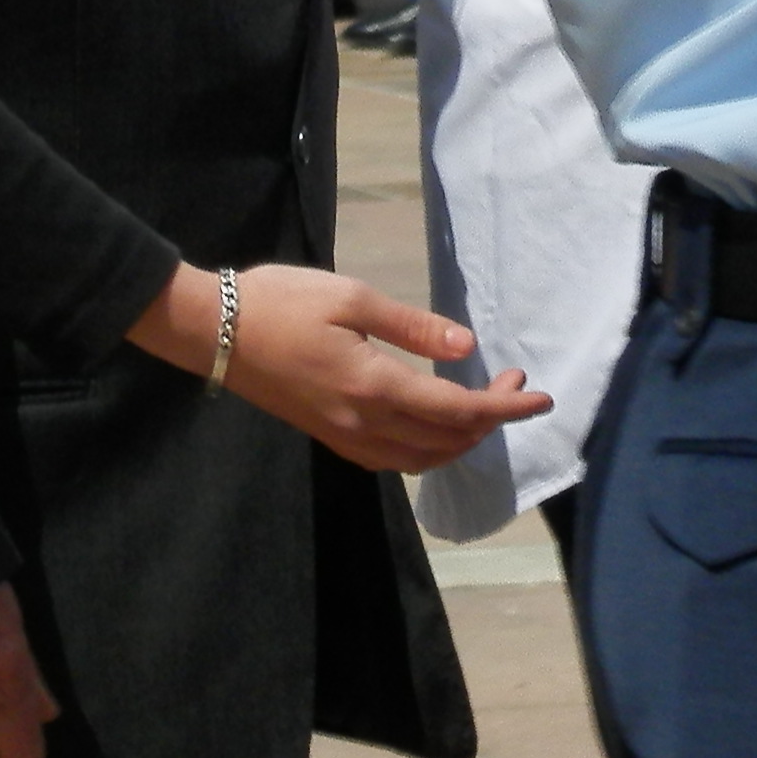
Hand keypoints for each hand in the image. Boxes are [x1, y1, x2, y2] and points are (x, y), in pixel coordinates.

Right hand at [131, 263, 555, 473]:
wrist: (214, 332)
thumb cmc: (281, 302)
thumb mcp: (352, 298)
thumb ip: (413, 326)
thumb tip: (466, 347)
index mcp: (374, 386)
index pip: (459, 410)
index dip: (507, 407)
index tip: (542, 397)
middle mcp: (363, 423)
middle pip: (446, 440)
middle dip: (492, 419)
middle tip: (514, 382)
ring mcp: (344, 436)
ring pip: (421, 459)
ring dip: (462, 439)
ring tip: (485, 403)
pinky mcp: (330, 436)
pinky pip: (393, 459)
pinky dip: (428, 449)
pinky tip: (437, 425)